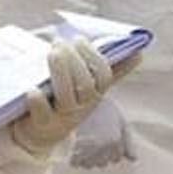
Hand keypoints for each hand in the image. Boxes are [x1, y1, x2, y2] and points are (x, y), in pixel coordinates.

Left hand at [12, 41, 134, 155]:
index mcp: (96, 94)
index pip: (104, 76)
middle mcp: (83, 107)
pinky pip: (43, 114)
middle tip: (60, 42)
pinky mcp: (43, 126)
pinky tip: (33, 88)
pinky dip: (38, 101)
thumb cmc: (69, 101)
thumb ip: (114, 71)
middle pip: (85, 84)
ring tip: (51, 53)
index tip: (79, 39)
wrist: (44, 134)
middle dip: (73, 60)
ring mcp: (64, 117)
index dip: (93, 57)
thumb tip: (140, 54)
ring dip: (59, 72)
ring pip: (66, 97)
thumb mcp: (92, 87)